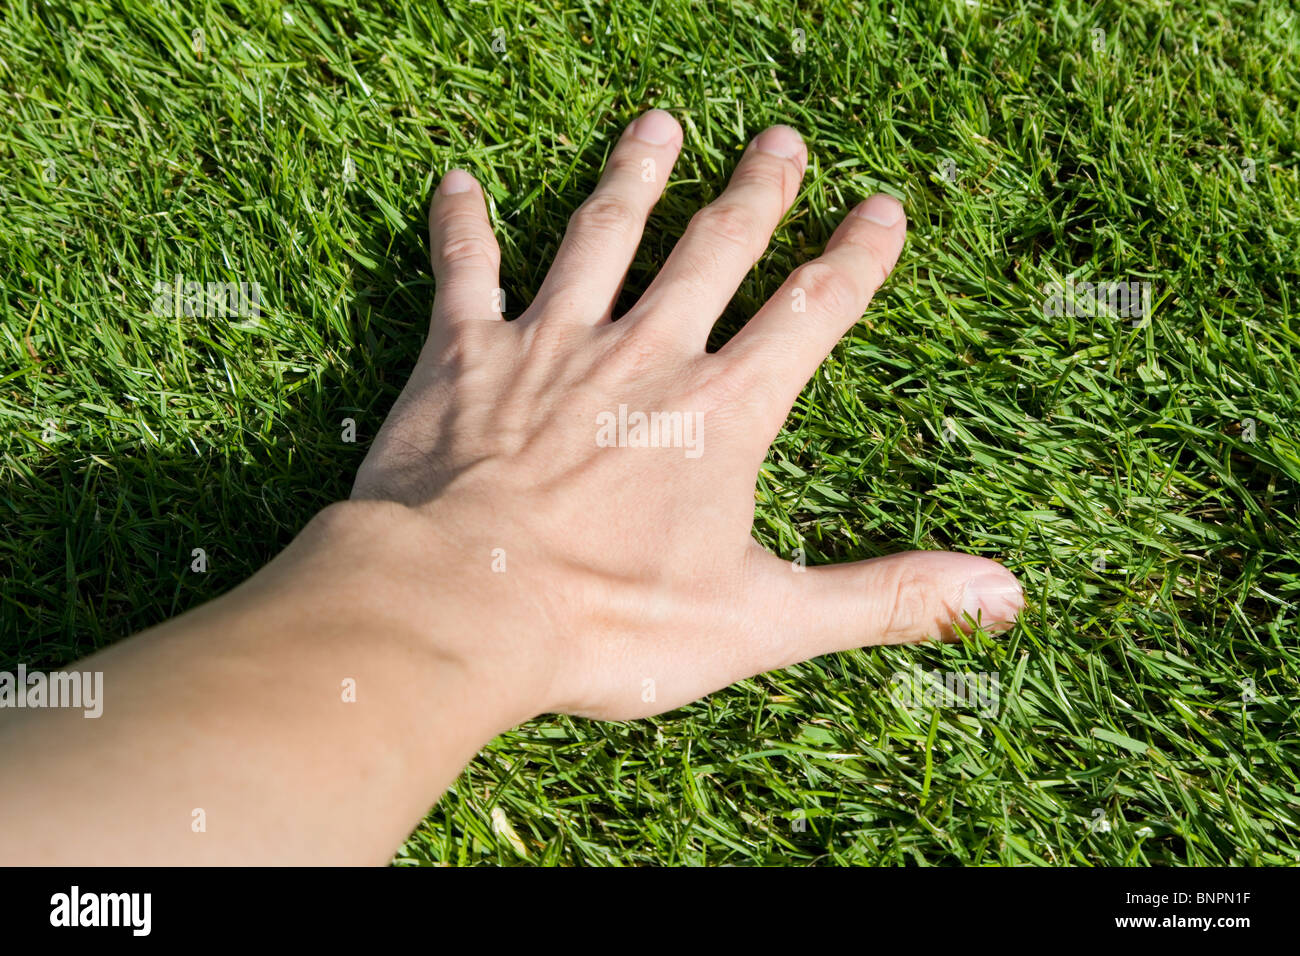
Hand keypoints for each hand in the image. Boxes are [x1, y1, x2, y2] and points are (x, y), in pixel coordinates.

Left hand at [349, 109, 1023, 720]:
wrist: (463, 608)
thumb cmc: (611, 622)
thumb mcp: (765, 619)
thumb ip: (886, 597)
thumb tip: (1006, 594)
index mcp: (723, 411)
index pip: (810, 313)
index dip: (854, 259)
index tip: (883, 208)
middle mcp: (645, 353)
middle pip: (714, 250)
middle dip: (755, 193)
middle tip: (781, 140)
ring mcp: (552, 343)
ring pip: (602, 234)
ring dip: (633, 177)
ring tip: (657, 125)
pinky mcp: (464, 355)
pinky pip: (465, 270)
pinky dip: (461, 225)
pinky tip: (455, 185)